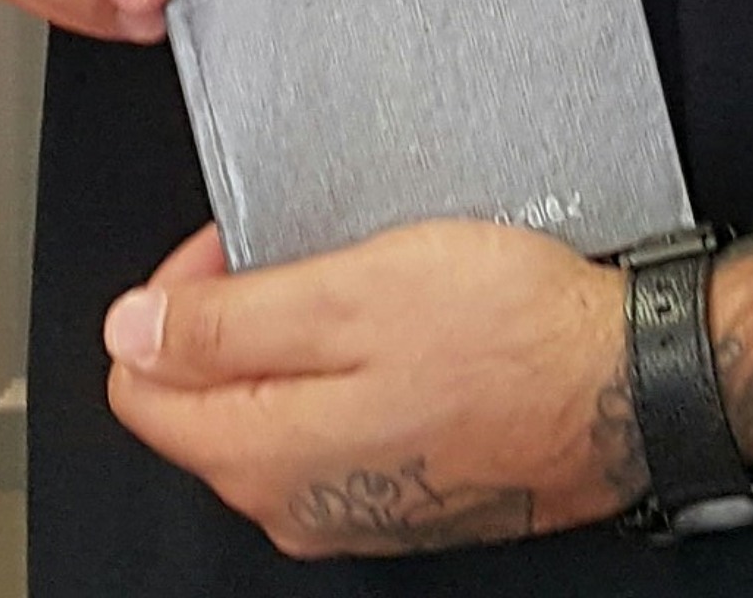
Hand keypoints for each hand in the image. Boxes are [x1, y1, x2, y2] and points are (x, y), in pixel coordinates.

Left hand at [103, 220, 640, 553]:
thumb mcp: (353, 294)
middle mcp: (292, 503)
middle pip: (200, 404)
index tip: (233, 245)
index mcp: (263, 455)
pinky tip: (399, 329)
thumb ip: (229, 320)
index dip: (173, 298)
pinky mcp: (399, 495)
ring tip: (361, 280)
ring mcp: (349, 508)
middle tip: (305, 249)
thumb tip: (130, 330)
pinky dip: (343, 371)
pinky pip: (330, 429)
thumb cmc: (507, 334)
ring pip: (267, 414)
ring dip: (291, 341)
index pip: (140, 385)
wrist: (622, 386)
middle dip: (232, 315)